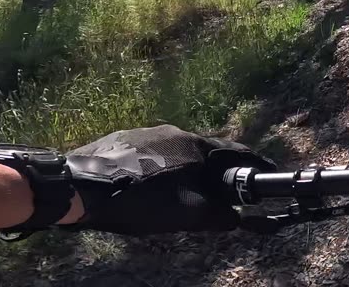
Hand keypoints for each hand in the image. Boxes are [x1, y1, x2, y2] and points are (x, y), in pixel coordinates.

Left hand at [64, 124, 274, 234]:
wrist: (79, 186)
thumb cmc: (139, 198)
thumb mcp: (184, 214)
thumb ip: (215, 215)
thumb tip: (236, 218)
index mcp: (194, 145)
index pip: (235, 151)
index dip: (254, 163)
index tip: (269, 171)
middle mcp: (174, 131)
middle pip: (205, 152)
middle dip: (216, 171)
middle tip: (221, 191)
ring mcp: (146, 132)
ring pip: (177, 153)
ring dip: (186, 170)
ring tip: (181, 192)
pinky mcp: (121, 139)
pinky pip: (151, 154)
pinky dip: (159, 169)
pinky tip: (148, 186)